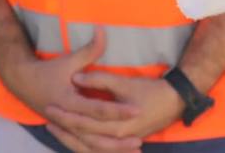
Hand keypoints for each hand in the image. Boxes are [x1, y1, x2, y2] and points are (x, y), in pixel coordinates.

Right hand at [2, 30, 142, 151]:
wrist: (21, 83)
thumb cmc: (47, 71)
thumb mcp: (68, 61)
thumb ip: (88, 49)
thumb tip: (103, 30)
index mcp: (67, 103)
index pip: (96, 110)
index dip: (117, 110)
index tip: (137, 110)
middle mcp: (65, 120)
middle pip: (93, 135)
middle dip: (116, 141)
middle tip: (139, 141)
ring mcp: (64, 128)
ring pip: (88, 146)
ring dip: (109, 150)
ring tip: (133, 152)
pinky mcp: (65, 132)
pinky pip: (83, 146)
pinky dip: (99, 151)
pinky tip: (116, 152)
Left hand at [46, 72, 185, 151]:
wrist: (176, 100)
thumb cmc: (151, 91)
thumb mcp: (126, 83)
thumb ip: (101, 80)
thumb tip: (77, 78)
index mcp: (115, 125)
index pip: (82, 123)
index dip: (65, 115)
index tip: (50, 105)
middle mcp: (115, 138)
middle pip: (82, 137)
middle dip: (63, 128)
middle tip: (48, 117)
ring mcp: (119, 142)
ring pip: (88, 146)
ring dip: (70, 138)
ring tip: (56, 129)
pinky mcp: (123, 142)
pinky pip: (98, 148)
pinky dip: (85, 145)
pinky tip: (75, 139)